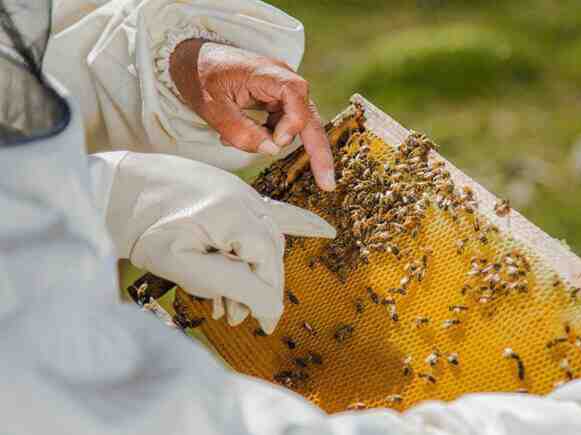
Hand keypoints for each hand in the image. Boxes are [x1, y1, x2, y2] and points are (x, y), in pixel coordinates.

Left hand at [105, 152, 335, 330]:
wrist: (114, 189)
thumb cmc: (141, 227)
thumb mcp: (183, 265)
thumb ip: (233, 284)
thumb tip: (272, 305)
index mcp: (237, 214)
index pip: (268, 265)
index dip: (267, 298)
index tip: (263, 326)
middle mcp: (248, 198)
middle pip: (269, 253)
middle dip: (256, 288)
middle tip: (234, 316)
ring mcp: (242, 191)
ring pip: (265, 238)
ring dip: (255, 269)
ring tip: (230, 299)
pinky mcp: (233, 190)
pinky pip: (273, 211)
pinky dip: (297, 223)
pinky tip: (323, 231)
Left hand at [169, 39, 334, 190]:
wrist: (192, 58)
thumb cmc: (201, 76)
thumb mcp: (213, 108)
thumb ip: (241, 131)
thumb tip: (272, 151)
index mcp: (268, 73)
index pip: (297, 97)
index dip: (291, 125)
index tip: (275, 142)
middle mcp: (283, 80)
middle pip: (310, 118)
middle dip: (318, 153)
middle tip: (327, 185)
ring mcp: (282, 90)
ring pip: (296, 125)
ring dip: (274, 141)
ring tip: (232, 140)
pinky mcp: (277, 100)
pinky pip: (282, 124)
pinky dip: (267, 136)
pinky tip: (240, 136)